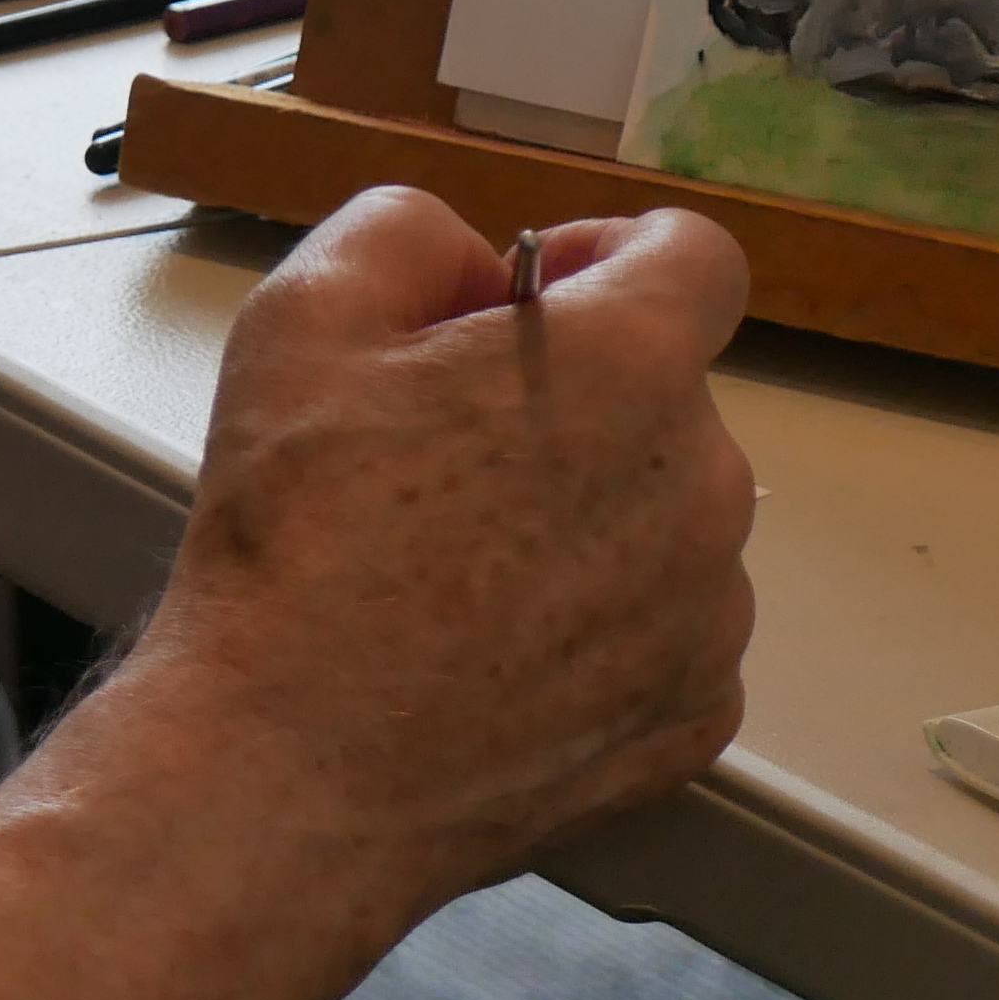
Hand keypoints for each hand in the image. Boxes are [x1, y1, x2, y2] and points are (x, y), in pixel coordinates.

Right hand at [126, 189, 758, 927]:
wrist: (287, 769)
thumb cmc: (295, 543)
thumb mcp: (304, 314)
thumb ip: (410, 231)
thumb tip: (481, 264)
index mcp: (630, 364)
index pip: (698, 256)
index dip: (610, 258)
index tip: (534, 300)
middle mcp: (705, 483)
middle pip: (665, 401)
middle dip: (572, 405)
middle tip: (442, 460)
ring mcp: (710, 612)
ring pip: (666, 522)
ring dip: (590, 521)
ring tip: (459, 575)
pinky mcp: (695, 717)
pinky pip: (667, 638)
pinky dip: (601, 635)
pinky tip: (495, 655)